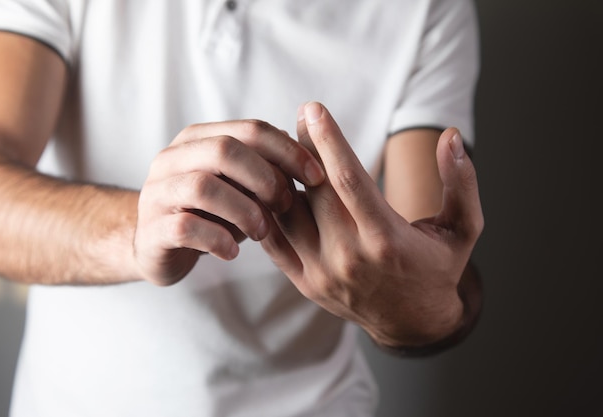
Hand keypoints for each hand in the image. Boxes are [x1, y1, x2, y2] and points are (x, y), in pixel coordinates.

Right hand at [134, 119, 324, 285]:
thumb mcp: (240, 187)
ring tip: (261, 232)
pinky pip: (186, 228)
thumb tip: (309, 152)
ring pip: (203, 187)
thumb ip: (266, 168)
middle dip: (265, 178)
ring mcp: (158, 193)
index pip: (250, 129)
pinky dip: (217, 240)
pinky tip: (232, 252)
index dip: (288, 151)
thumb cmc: (209, 213)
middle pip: (224, 150)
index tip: (317, 176)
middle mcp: (173, 158)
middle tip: (284, 205)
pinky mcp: (152, 229)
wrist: (158, 246)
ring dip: (244, 211)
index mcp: (198, 139)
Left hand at [260, 102, 483, 347]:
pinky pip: (275, 241)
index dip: (329, 140)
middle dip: (304, 148)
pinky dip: (266, 210)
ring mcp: (323, 273)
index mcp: (386, 239)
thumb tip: (450, 135)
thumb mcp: (463, 228)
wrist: (413, 323)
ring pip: (287, 214)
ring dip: (280, 176)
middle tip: (301, 117)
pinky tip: (267, 183)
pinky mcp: (305, 283)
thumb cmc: (438, 268)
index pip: (349, 180)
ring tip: (281, 146)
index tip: (313, 109)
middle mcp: (349, 257)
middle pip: (314, 191)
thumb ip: (461, 182)